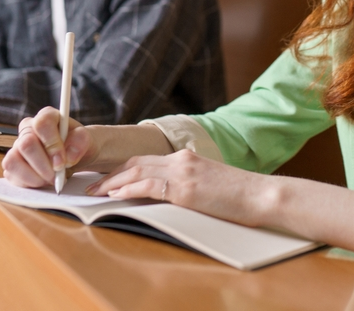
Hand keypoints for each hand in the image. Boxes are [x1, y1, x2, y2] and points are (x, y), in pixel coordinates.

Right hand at [3, 107, 96, 187]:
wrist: (74, 157)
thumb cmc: (78, 145)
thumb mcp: (86, 139)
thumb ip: (80, 141)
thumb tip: (68, 157)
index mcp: (47, 117)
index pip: (42, 123)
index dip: (52, 143)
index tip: (62, 161)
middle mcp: (28, 130)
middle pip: (26, 144)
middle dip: (43, 164)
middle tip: (57, 175)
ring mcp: (17, 147)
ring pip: (13, 160)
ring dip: (34, 176)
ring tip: (50, 179)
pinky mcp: (13, 165)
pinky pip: (11, 175)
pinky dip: (29, 183)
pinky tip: (42, 182)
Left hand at [86, 149, 272, 227]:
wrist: (262, 195)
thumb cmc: (240, 195)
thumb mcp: (209, 184)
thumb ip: (187, 184)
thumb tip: (167, 195)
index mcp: (186, 158)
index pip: (146, 160)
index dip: (123, 168)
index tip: (106, 178)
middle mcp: (181, 160)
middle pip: (136, 162)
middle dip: (111, 174)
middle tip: (91, 184)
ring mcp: (183, 172)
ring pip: (137, 171)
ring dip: (112, 182)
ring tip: (96, 191)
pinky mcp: (185, 188)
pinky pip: (148, 186)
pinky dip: (128, 190)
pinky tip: (116, 195)